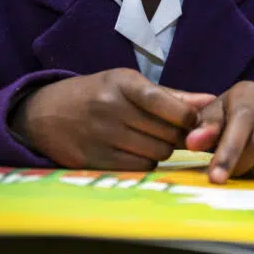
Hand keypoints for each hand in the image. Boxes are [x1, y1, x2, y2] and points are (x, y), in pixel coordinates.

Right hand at [12, 68, 215, 169]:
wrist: (43, 114)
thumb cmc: (97, 93)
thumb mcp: (128, 84)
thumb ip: (171, 95)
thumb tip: (210, 100)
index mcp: (121, 84)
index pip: (163, 101)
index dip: (186, 116)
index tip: (193, 120)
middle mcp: (110, 109)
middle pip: (166, 134)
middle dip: (179, 136)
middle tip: (178, 134)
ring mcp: (101, 136)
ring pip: (156, 154)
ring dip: (163, 150)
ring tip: (154, 140)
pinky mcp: (94, 160)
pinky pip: (139, 169)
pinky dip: (146, 163)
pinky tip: (138, 152)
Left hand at [186, 81, 253, 183]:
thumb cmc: (227, 116)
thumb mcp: (211, 118)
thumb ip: (202, 129)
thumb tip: (193, 143)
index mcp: (248, 92)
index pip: (241, 122)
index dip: (228, 153)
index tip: (215, 178)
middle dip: (241, 166)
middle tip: (228, 175)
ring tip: (244, 169)